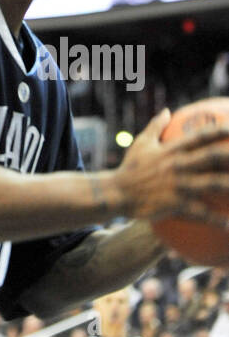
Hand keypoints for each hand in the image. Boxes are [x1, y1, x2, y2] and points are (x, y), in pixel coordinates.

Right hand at [113, 110, 228, 223]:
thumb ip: (156, 126)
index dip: (220, 130)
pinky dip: (217, 219)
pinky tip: (228, 225)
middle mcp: (180, 165)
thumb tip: (167, 110)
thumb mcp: (142, 142)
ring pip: (214, 183)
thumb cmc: (131, 167)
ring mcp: (180, 185)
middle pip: (214, 156)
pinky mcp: (177, 204)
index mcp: (173, 149)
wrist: (118, 193)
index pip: (201, 136)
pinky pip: (202, 213)